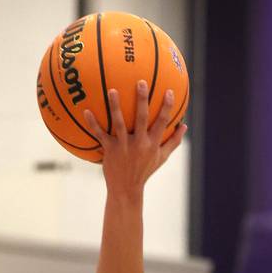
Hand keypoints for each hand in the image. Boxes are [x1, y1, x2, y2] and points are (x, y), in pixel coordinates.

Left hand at [84, 81, 186, 197]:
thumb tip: (185, 126)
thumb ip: (173, 141)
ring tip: (112, 90)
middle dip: (142, 100)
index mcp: (152, 144)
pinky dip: (93, 124)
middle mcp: (138, 144)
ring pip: (119, 123)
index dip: (166, 107)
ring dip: (115, 106)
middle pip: (141, 118)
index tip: (169, 91)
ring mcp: (123, 147)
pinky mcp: (109, 150)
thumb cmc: (144, 171)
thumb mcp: (161, 158)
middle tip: (140, 82)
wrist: (126, 190)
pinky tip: (86, 111)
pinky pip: (100, 135)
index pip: (162, 122)